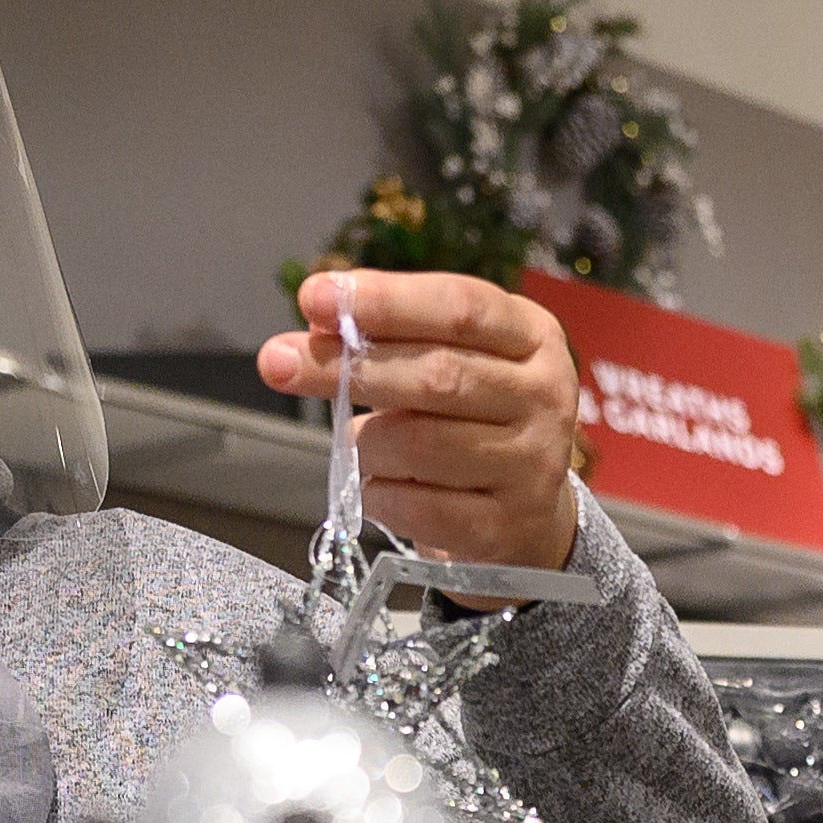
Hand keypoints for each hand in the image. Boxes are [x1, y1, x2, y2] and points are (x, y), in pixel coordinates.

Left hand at [257, 270, 582, 582]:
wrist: (528, 515)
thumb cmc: (475, 419)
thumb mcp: (455, 358)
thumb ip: (394, 336)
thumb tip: (314, 325)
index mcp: (532, 337)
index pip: (459, 308)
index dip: (385, 300)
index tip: (314, 296)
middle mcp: (543, 397)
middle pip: (438, 375)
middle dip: (348, 366)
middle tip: (279, 361)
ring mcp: (530, 465)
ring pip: (419, 445)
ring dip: (362, 441)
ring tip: (352, 441)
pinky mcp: (504, 527)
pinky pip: (417, 508)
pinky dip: (376, 493)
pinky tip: (372, 484)